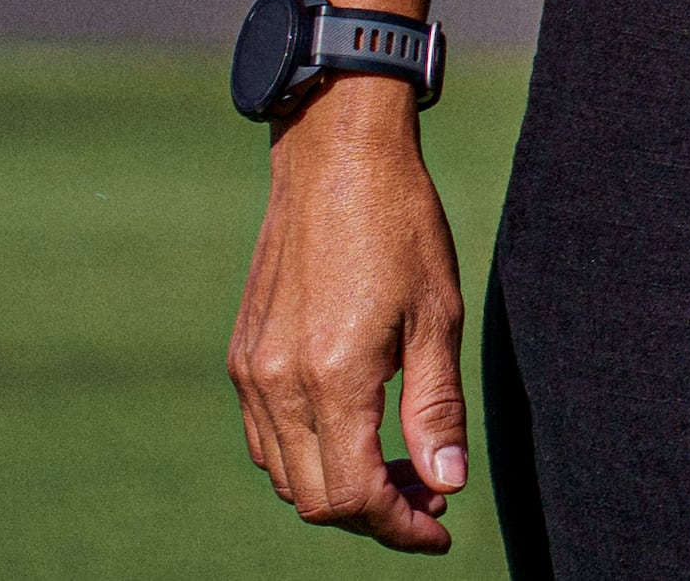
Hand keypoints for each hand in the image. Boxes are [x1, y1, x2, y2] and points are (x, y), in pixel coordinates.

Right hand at [230, 84, 469, 550]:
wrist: (336, 162)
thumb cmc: (401, 229)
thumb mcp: (438, 317)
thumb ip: (436, 408)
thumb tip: (447, 483)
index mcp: (331, 378)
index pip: (353, 495)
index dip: (399, 524)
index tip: (440, 527)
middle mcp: (277, 385)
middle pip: (316, 498)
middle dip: (376, 513)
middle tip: (431, 496)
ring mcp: (251, 374)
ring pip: (286, 475)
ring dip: (340, 487)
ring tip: (401, 467)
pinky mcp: (242, 358)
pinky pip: (266, 439)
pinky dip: (308, 456)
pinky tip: (356, 432)